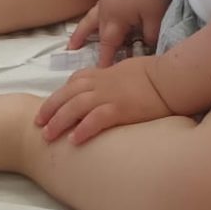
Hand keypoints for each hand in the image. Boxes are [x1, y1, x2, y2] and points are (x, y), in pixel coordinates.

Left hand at [35, 56, 172, 145]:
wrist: (171, 78)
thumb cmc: (155, 74)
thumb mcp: (127, 69)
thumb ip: (112, 77)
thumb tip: (107, 84)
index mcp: (103, 73)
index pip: (74, 81)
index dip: (60, 94)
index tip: (52, 107)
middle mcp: (102, 84)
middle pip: (68, 94)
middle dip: (50, 109)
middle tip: (38, 124)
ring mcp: (110, 96)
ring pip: (75, 106)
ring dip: (59, 120)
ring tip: (48, 136)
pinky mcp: (120, 109)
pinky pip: (96, 119)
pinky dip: (83, 129)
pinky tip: (74, 140)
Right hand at [69, 0, 171, 69]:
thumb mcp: (154, 16)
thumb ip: (149, 35)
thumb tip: (146, 48)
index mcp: (115, 21)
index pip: (108, 45)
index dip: (105, 60)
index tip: (101, 72)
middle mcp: (105, 12)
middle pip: (94, 33)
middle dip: (87, 46)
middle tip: (75, 58)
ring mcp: (104, 0)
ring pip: (89, 20)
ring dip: (81, 33)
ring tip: (72, 43)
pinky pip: (95, 10)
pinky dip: (91, 19)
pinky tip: (94, 20)